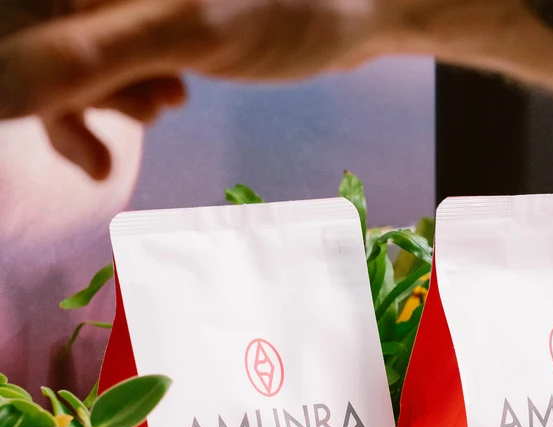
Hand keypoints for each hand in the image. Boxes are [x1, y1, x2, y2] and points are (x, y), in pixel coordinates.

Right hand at [0, 0, 427, 177]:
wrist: (356, 11)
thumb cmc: (289, 7)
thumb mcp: (186, 31)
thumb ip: (91, 55)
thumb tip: (7, 88)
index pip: (21, 18)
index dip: (26, 73)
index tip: (63, 127)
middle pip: (38, 38)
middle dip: (73, 90)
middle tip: (132, 122)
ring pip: (72, 55)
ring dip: (108, 95)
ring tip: (168, 101)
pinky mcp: (148, 18)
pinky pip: (110, 61)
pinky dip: (130, 92)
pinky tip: (169, 98)